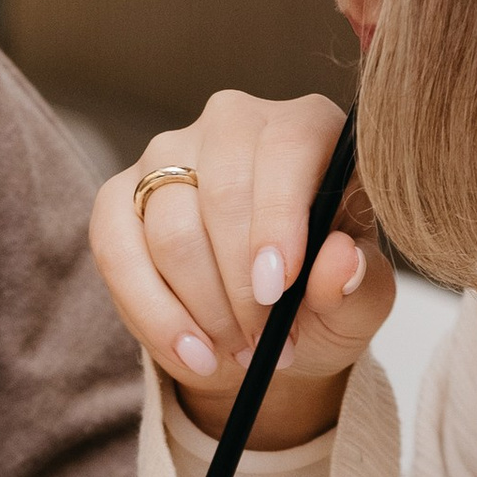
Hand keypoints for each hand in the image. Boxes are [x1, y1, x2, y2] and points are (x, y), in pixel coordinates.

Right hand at [91, 90, 391, 446]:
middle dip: (239, 284)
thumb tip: (341, 261)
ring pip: (171, 228)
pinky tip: (190, 353)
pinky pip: (118, 253)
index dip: (278, 218)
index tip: (276, 289)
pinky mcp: (118, 198)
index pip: (288, 147)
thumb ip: (359, 287)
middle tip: (261, 344)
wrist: (262, 333)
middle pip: (222, 190)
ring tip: (236, 351)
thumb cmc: (319, 302)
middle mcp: (236, 124)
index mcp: (310, 128)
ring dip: (204, 307)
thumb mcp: (358, 308)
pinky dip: (155, 315)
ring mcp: (170, 154)